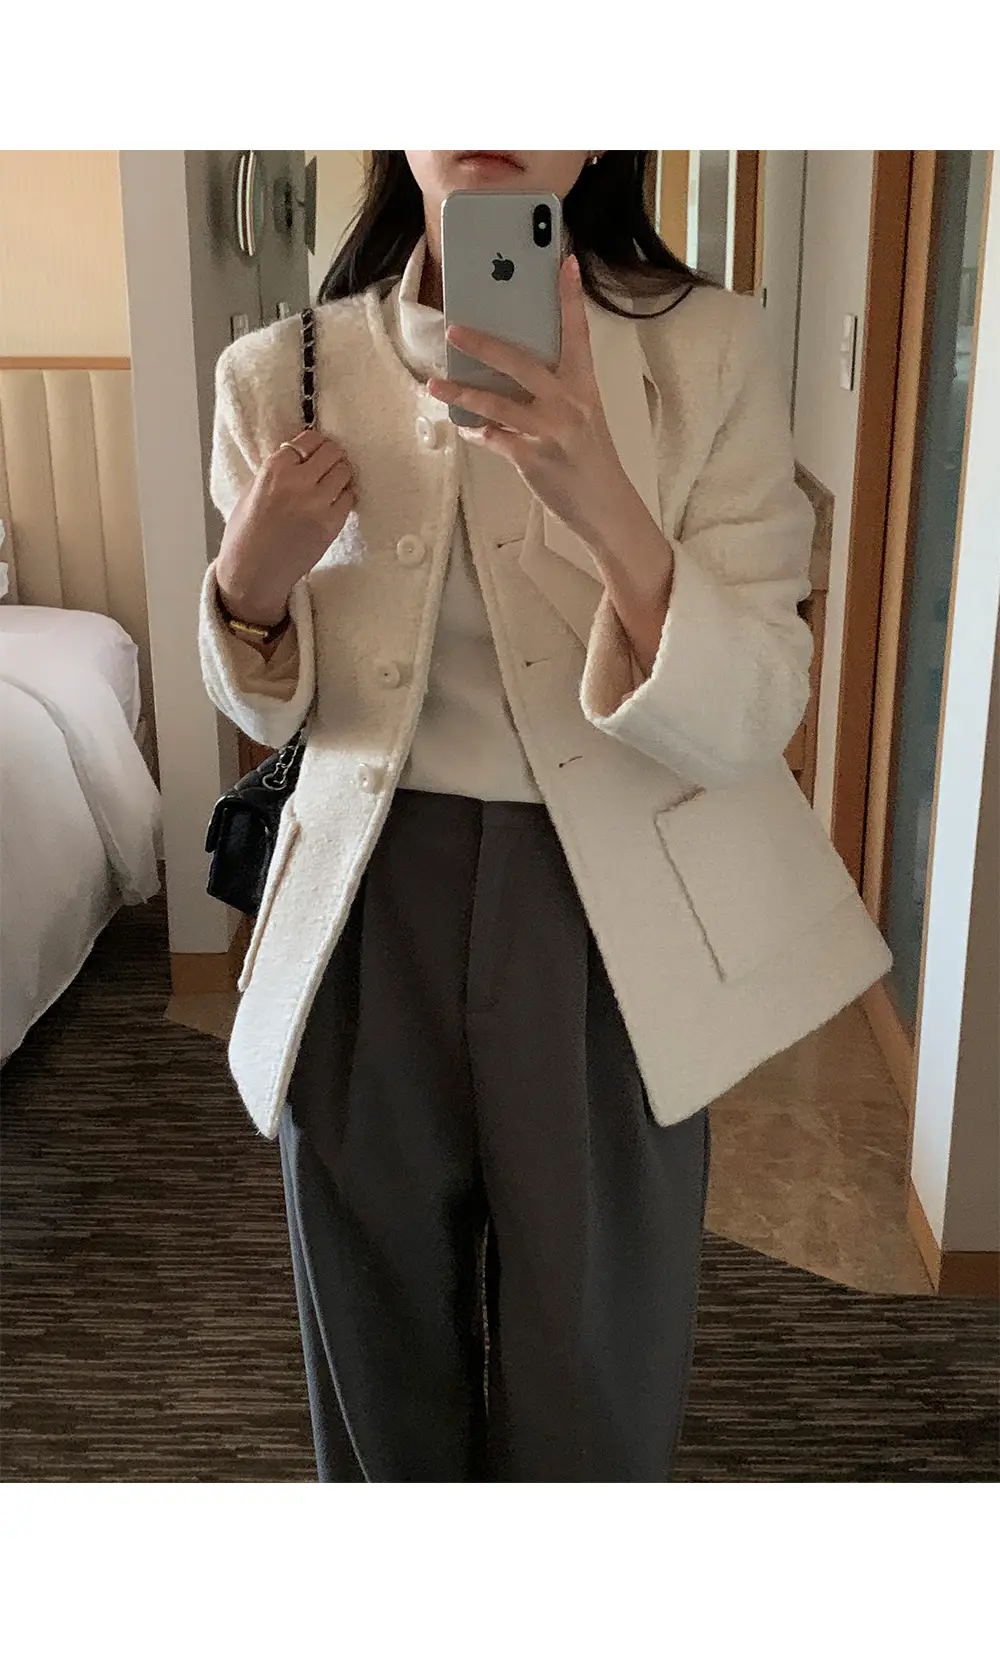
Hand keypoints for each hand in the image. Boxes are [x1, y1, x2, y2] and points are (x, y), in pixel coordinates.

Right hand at [216, 428, 355, 624]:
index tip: (315, 450)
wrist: (252, 574)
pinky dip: (345, 496)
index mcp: (273, 469)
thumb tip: (300, 456)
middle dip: (331, 455)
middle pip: (332, 452)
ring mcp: (317, 504)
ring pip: (345, 472)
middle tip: (328, 463)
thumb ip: (277, 469)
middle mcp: (298, 482)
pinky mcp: (331, 525)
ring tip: (332, 482)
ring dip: (341, 474)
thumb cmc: (246, 534)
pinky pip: (349, 498)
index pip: (309, 439)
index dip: (315, 444)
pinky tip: (335, 501)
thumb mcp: (252, 490)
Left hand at [427, 254, 640, 555]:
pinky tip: (465, 428)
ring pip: (498, 405)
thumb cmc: (591, 460)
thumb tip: (508, 375)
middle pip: (522, 364)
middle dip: (485, 345)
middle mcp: (570, 404)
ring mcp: (552, 432)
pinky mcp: (535, 460)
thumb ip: (553, 394)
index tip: (565, 263)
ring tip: (434, 384)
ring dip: (462, 394)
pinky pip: (495, 441)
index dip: (570, 299)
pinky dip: (477, 434)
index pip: (577, 335)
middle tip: (454, 330)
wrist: (607, 509)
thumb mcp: (582, 418)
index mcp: (584, 387)